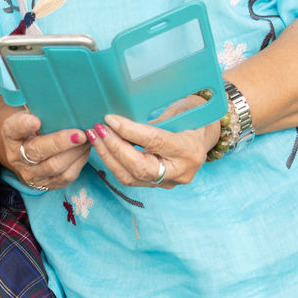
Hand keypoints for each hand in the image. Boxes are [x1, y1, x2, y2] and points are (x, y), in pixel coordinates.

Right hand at [0, 108, 90, 190]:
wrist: (23, 152)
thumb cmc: (31, 127)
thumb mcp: (28, 115)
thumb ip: (40, 111)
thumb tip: (65, 104)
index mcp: (10, 135)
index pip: (13, 129)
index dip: (23, 125)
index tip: (35, 120)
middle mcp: (16, 157)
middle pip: (37, 152)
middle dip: (60, 143)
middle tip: (79, 134)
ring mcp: (31, 174)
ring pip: (55, 167)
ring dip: (75, 153)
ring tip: (88, 139)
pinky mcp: (46, 185)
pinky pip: (66, 177)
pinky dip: (79, 162)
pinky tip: (85, 149)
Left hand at [91, 94, 221, 188]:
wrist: (202, 135)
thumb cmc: (189, 116)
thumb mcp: (175, 112)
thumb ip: (150, 120)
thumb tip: (117, 118)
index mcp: (189, 149)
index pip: (155, 141)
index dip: (130, 131)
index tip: (110, 119)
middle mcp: (181, 171)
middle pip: (140, 167)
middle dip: (114, 148)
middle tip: (98, 129)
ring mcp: (169, 182)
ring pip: (131, 177)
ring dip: (109, 156)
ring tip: (95, 137)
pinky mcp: (157, 185)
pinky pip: (130, 178)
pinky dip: (113, 163)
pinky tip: (103, 148)